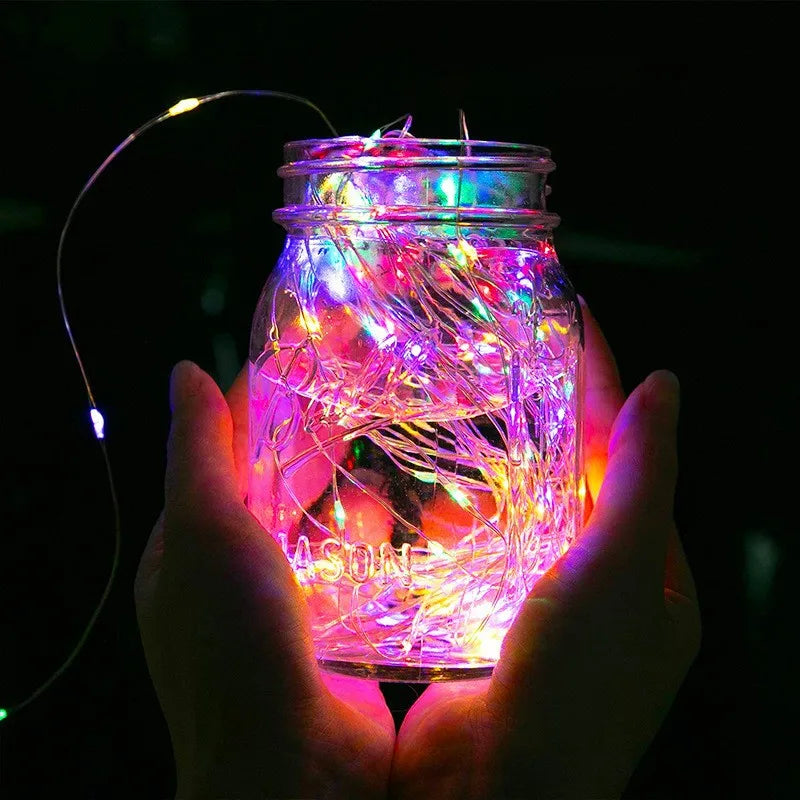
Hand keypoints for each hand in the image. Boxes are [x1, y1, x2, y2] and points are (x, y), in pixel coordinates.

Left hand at [134, 362, 393, 798]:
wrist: (296, 767)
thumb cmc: (234, 643)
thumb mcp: (203, 531)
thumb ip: (198, 449)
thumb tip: (185, 372)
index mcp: (194, 542)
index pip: (223, 451)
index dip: (259, 402)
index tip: (304, 355)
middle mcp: (240, 568)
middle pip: (280, 483)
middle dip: (316, 439)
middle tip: (363, 388)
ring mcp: (293, 599)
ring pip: (328, 522)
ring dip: (355, 490)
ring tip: (389, 449)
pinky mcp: (342, 623)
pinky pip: (362, 563)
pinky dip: (381, 536)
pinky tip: (414, 509)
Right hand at [389, 300, 701, 799]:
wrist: (490, 797)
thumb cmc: (576, 693)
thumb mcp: (620, 574)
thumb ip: (639, 479)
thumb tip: (664, 388)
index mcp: (649, 570)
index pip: (627, 451)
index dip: (601, 383)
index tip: (573, 321)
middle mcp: (599, 584)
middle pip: (571, 475)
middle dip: (544, 416)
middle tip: (509, 354)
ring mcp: (540, 603)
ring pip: (516, 509)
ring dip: (494, 466)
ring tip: (464, 408)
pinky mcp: (487, 620)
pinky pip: (474, 551)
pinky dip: (454, 521)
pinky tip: (430, 497)